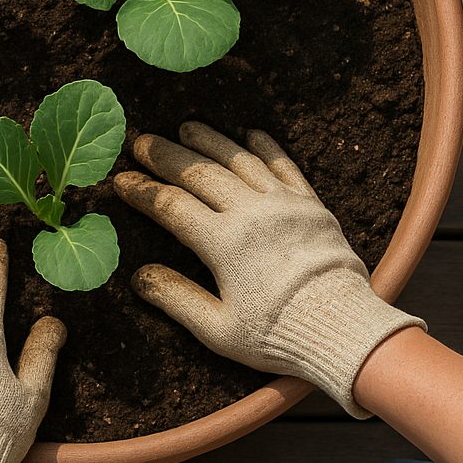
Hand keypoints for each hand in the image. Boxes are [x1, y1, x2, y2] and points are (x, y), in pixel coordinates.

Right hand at [113, 122, 421, 417]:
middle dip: (167, 155)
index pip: (171, 206)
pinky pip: (284, 166)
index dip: (143, 191)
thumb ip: (176, 299)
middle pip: (200, 173)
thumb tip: (139, 276)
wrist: (342, 328)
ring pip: (239, 161)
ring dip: (210, 140)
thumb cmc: (277, 335)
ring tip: (186, 127)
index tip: (121, 180)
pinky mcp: (311, 206)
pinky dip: (265, 147)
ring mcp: (283, 205)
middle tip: (142, 141)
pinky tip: (250, 134)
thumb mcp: (217, 330)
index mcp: (223, 244)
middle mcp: (251, 214)